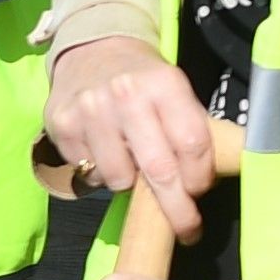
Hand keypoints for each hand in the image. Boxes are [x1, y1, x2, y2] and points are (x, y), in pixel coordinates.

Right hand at [43, 34, 226, 234]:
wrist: (92, 51)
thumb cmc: (143, 81)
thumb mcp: (175, 91)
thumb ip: (193, 130)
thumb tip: (217, 178)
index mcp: (165, 84)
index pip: (193, 144)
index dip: (200, 178)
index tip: (199, 192)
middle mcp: (127, 94)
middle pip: (160, 171)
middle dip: (176, 209)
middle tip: (186, 228)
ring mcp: (91, 110)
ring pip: (119, 180)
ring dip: (130, 185)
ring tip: (131, 164)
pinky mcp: (62, 125)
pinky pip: (88, 174)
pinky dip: (100, 173)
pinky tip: (103, 151)